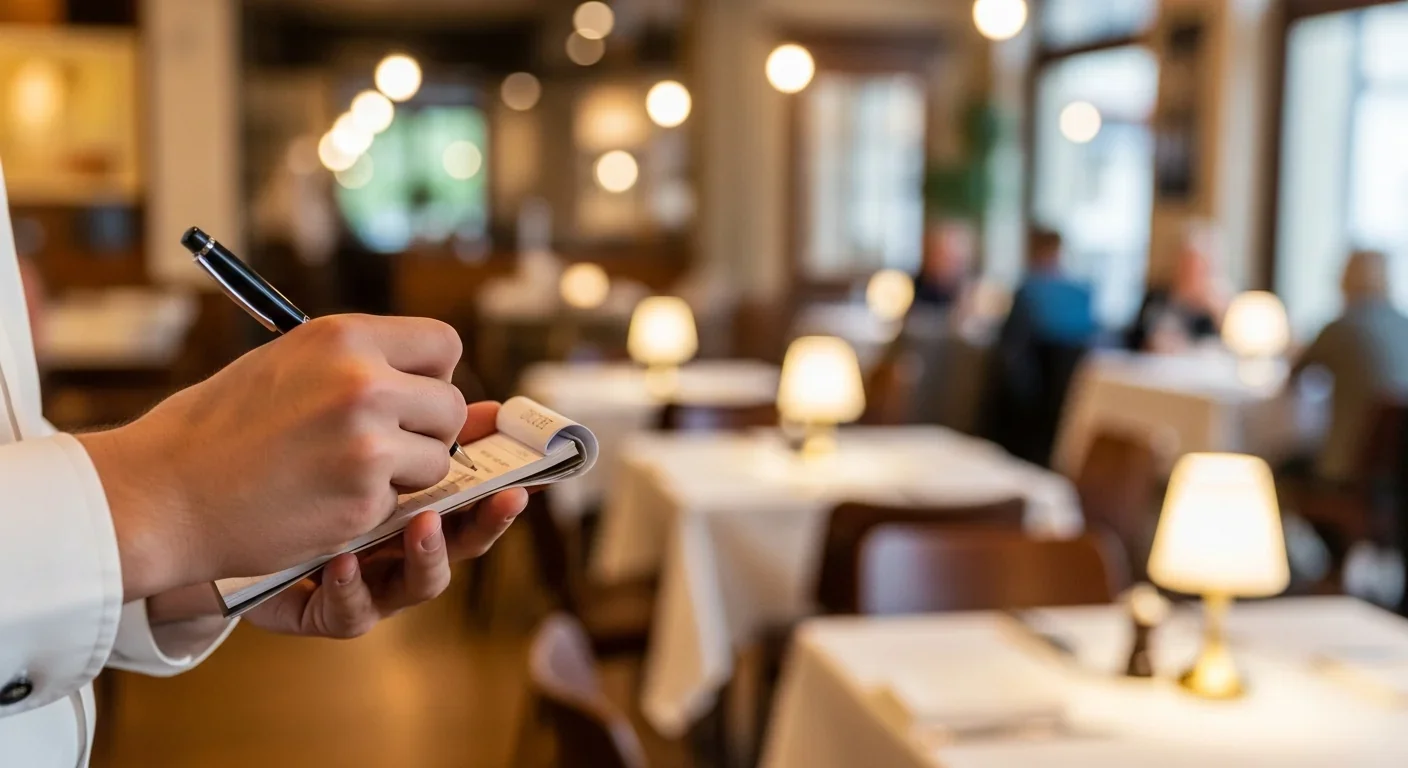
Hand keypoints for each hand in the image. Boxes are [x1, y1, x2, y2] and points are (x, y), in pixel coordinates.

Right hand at [78, 314, 467, 600]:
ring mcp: (367, 441)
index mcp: (345, 337)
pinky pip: (403, 501)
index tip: (411, 395)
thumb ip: (363, 364)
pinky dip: (372, 507)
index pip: (443, 343)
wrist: (164, 492)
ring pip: (437, 459)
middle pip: (451, 405)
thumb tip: (440, 379)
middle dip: (428, 430)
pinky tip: (322, 499)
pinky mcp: (363, 497)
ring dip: (405, 473)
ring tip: (342, 471)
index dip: (434, 374)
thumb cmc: (222, 427)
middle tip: (382, 444)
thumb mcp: (291, 363)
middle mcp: (364, 382)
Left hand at [242, 403, 527, 636]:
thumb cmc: (276, 463)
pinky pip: (349, 611)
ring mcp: (367, 579)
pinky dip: (353, 589)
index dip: (498, 488)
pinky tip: (343, 560)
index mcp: (412, 497)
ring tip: (422, 525)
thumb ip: (414, 419)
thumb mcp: (349, 428)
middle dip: (486, 520)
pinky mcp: (319, 609)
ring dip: (430, 555)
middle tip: (504, 495)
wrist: (194, 505)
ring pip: (421, 583)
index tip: (520, 469)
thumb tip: (491, 407)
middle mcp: (398, 542)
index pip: (474, 497)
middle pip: (465, 541)